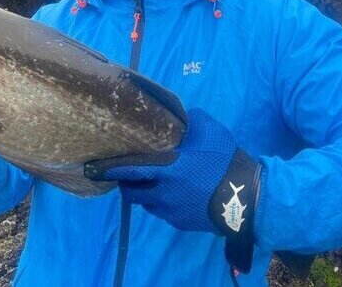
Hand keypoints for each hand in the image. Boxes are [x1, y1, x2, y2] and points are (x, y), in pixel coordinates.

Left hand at [87, 108, 245, 231]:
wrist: (248, 198)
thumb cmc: (225, 161)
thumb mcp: (209, 130)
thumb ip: (190, 121)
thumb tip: (181, 117)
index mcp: (167, 169)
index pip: (129, 170)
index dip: (110, 169)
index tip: (94, 168)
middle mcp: (163, 193)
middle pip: (132, 193)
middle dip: (126, 186)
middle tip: (126, 178)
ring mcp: (172, 211)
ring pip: (148, 205)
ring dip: (146, 195)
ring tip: (153, 185)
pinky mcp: (182, 223)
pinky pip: (165, 213)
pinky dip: (164, 205)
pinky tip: (175, 196)